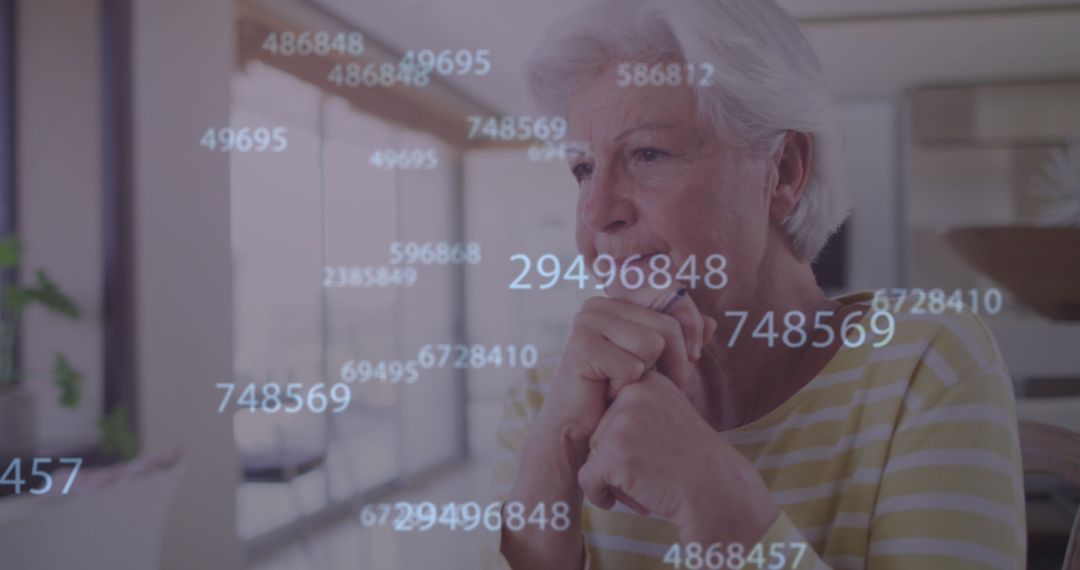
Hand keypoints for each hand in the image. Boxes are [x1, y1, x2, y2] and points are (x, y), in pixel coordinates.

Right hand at [536, 290, 714, 450]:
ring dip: (648, 377)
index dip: (690, 325)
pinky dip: (627, 388)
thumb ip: (682, 341)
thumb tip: (713, 323)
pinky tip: (608, 394)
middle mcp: (598, 305)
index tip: (692, 356)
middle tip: (655, 385)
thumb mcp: (658, 364)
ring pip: (653, 344)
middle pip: (667, 324)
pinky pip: (633, 365)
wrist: (577, 431)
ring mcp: (587, 322)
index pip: (672, 292)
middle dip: (674, 362)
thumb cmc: (618, 397)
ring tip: (625, 387)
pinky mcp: (582, 346)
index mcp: (617, 301)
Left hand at [578, 371, 777, 544]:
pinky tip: (625, 500)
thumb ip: (637, 403)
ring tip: (648, 480)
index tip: (651, 448)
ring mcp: (622, 422)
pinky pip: (587, 478)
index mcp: (646, 380)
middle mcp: (632, 393)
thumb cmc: (692, 460)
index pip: (609, 408)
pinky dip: (601, 495)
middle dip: (618, 456)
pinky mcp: (614, 454)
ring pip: (593, 455)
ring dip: (613, 476)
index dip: (625, 436)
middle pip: (598, 431)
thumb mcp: (669, 412)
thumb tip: (596, 401)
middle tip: (653, 467)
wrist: (718, 492)